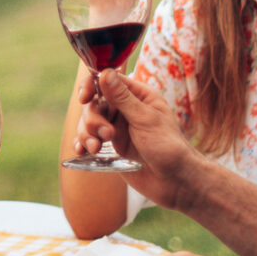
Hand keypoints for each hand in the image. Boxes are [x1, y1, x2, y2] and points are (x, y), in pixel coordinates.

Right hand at [77, 70, 198, 210]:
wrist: (175, 182)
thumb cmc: (168, 148)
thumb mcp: (145, 120)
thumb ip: (123, 98)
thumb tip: (105, 73)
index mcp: (138, 96)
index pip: (108, 81)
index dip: (92, 86)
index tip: (85, 98)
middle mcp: (125, 109)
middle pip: (94, 103)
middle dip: (93, 119)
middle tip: (107, 135)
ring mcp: (117, 128)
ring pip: (89, 122)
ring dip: (87, 134)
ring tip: (96, 148)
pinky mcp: (111, 147)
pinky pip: (89, 139)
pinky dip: (82, 144)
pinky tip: (82, 151)